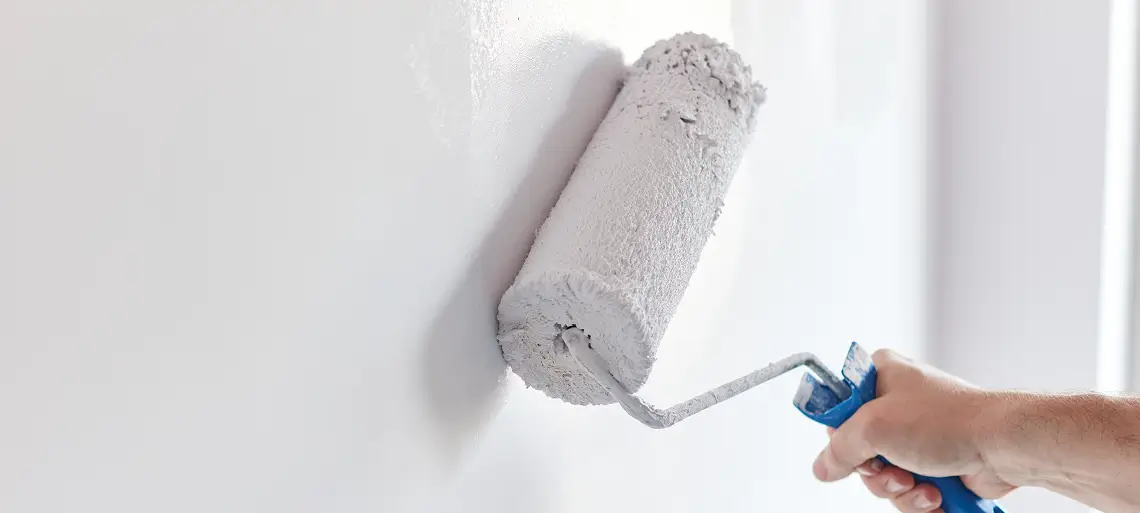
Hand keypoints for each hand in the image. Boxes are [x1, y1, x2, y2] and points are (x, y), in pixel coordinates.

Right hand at [811, 349, 1016, 511]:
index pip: (838, 406)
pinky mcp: (936, 462)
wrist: (1002, 446)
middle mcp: (898, 403)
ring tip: (924, 487)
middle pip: (860, 450)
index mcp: (881, 376)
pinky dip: (921, 500)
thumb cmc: (947, 421)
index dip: (840, 433)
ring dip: (900, 491)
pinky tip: (937, 495)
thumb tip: (822, 468)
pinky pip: (911, 489)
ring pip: (885, 476)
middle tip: (894, 473)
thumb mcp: (874, 428)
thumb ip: (839, 449)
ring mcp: (918, 435)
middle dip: (876, 473)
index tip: (851, 448)